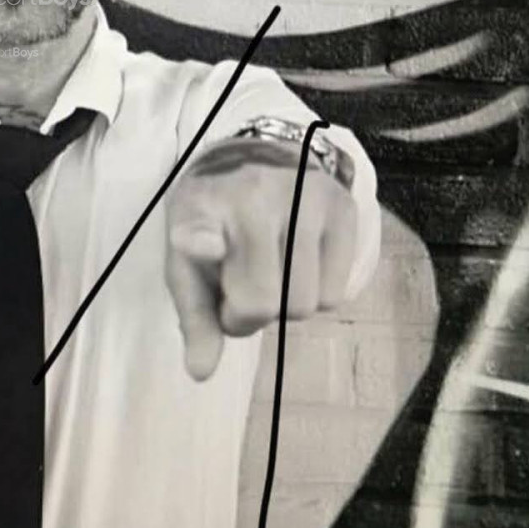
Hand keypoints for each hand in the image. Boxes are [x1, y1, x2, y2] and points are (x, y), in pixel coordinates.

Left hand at [164, 135, 356, 381]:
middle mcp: (252, 195)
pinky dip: (318, 291)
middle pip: (264, 303)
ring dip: (286, 303)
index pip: (199, 227)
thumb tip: (200, 372)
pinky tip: (299, 260)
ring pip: (307, 303)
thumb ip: (194, 316)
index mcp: (200, 207)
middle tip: (241, 287)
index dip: (199, 242)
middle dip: (250, 312)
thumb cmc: (216, 220)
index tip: (201, 244)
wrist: (259, 155)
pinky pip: (336, 293)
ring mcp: (302, 196)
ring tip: (270, 269)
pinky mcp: (341, 206)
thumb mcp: (187, 261)